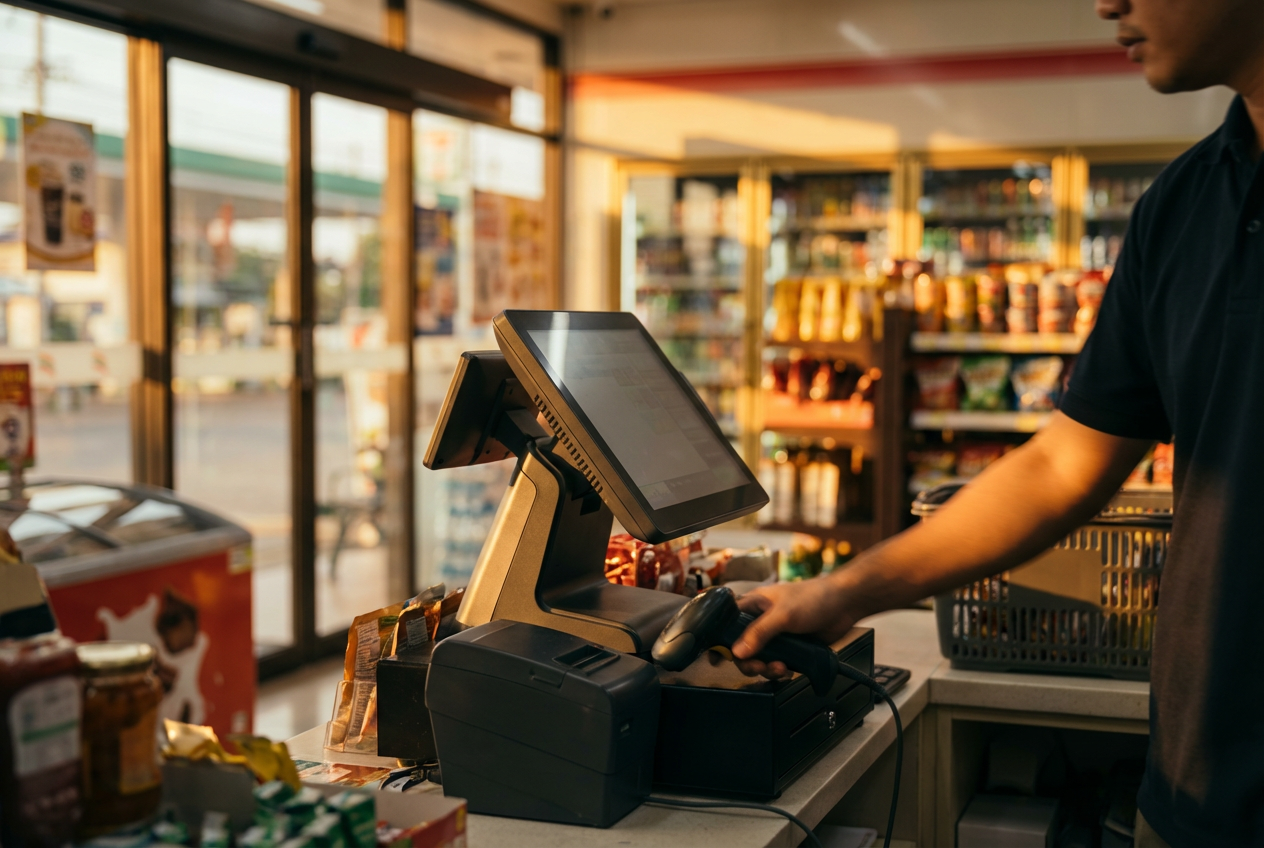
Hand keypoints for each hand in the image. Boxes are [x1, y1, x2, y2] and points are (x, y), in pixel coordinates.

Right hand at [730, 574, 860, 678]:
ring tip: (780, 668)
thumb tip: (737, 652)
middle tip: (760, 667)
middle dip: (749, 661)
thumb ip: (759, 633)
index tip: (723, 658)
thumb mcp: (783, 615)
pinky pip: (776, 663)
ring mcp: (775, 635)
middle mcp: (761, 620)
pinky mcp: (789, 647)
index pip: (728, 624)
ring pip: (759, 658)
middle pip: (742, 648)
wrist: (844, 605)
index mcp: (753, 605)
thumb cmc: (813, 598)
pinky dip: (778, 670)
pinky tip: (787, 669)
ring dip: (766, 668)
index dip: (723, 641)